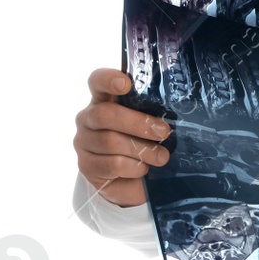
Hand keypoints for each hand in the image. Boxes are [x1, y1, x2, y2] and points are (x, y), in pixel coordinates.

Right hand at [74, 68, 170, 206]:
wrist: (133, 179)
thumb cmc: (145, 142)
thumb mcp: (151, 123)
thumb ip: (154, 111)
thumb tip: (175, 111)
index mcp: (104, 99)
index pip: (97, 81)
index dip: (108, 79)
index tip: (126, 84)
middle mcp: (88, 117)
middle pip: (105, 114)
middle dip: (139, 123)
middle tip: (163, 132)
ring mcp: (83, 141)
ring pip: (110, 142)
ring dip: (142, 150)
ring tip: (162, 157)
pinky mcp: (86, 166)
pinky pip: (111, 165)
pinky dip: (133, 167)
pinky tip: (144, 168)